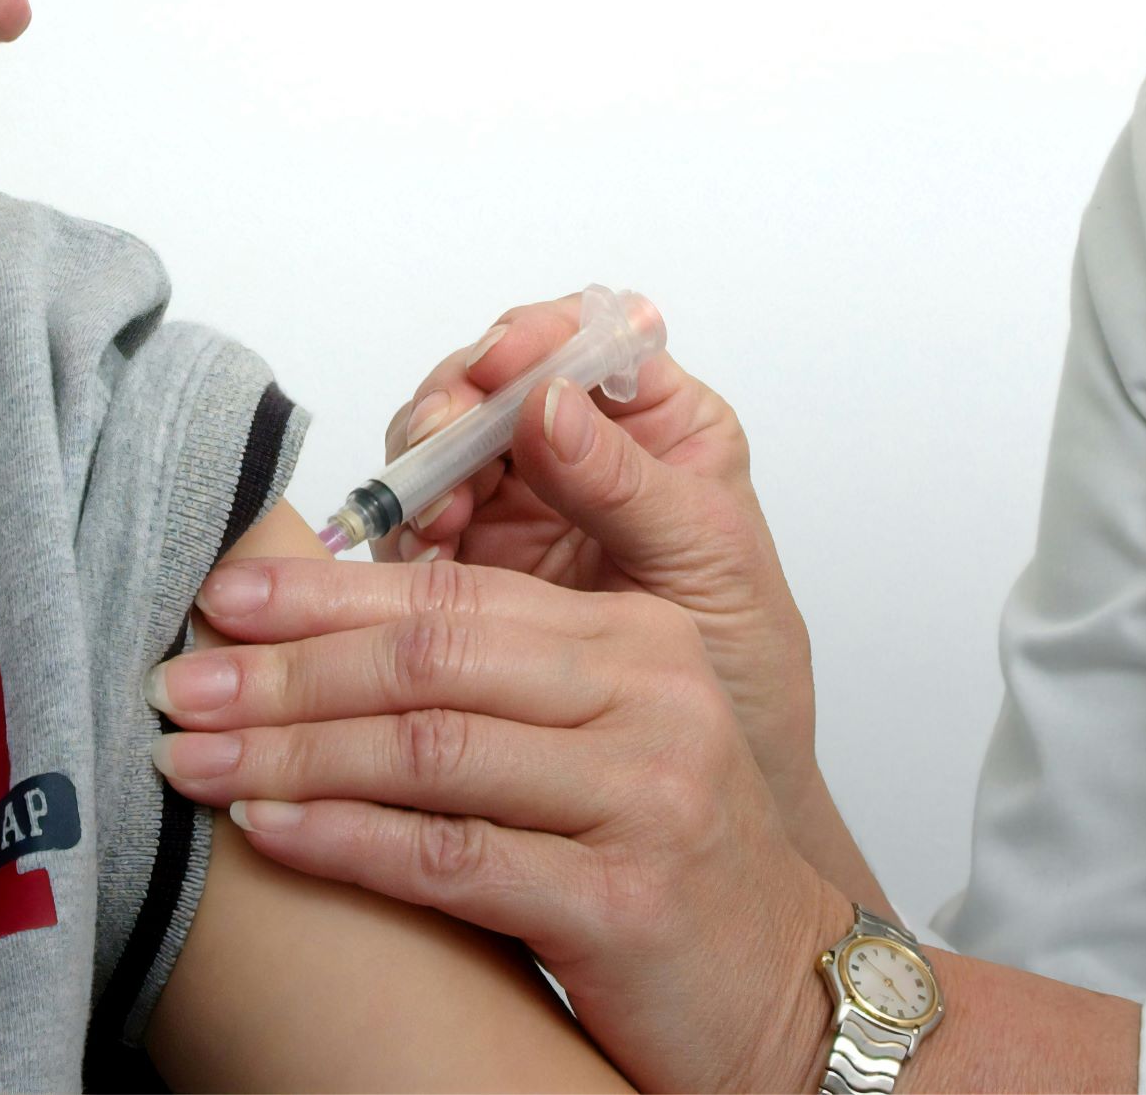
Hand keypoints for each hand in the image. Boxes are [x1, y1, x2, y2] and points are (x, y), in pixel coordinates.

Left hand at [153, 551, 847, 1093]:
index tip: (221, 595)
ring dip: (291, 751)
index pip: (456, 590)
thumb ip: (497, 682)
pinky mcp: (624, 899)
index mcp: (636, 636)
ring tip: (195, 759)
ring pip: (430, 749)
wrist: (784, 993)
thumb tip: (316, 641)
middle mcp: (649, 696)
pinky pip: (451, 858)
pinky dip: (344, 839)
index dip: (325, 590)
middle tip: (180, 680)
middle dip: (286, 667)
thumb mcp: (600, 741)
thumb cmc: (667, 862)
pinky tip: (268, 829)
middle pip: (432, 656)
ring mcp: (645, 794)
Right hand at [380, 302, 825, 815]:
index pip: (590, 338)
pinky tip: (419, 559)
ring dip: (424, 464)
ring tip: (434, 518)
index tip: (506, 364)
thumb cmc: (743, 673)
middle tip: (442, 438)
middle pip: (495, 380)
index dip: (539, 337)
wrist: (703, 808)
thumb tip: (551, 403)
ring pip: (442, 444)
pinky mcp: (467, 565)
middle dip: (460, 400)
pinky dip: (403, 531)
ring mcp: (518, 504)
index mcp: (661, 425)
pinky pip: (413, 523)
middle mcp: (580, 450)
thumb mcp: (709, 569)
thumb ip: (635, 486)